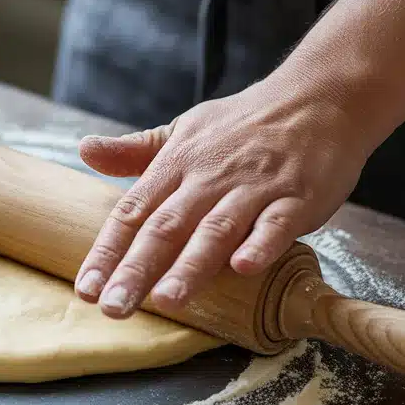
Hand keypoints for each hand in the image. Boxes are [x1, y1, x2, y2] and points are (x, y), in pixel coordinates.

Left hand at [73, 74, 371, 317]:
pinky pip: (277, 222)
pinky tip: (243, 268)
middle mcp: (209, 178)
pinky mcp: (298, 196)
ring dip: (191, 265)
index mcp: (177, 165)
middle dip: (136, 269)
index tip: (84, 289)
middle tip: (112, 308)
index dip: (107, 252)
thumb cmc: (245, 123)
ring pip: (217, 229)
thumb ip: (135, 151)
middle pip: (166, 227)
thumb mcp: (183, 130)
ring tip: (166, 300)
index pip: (132, 212)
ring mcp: (254, 187)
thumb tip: (84, 150)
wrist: (319, 97)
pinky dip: (261, 243)